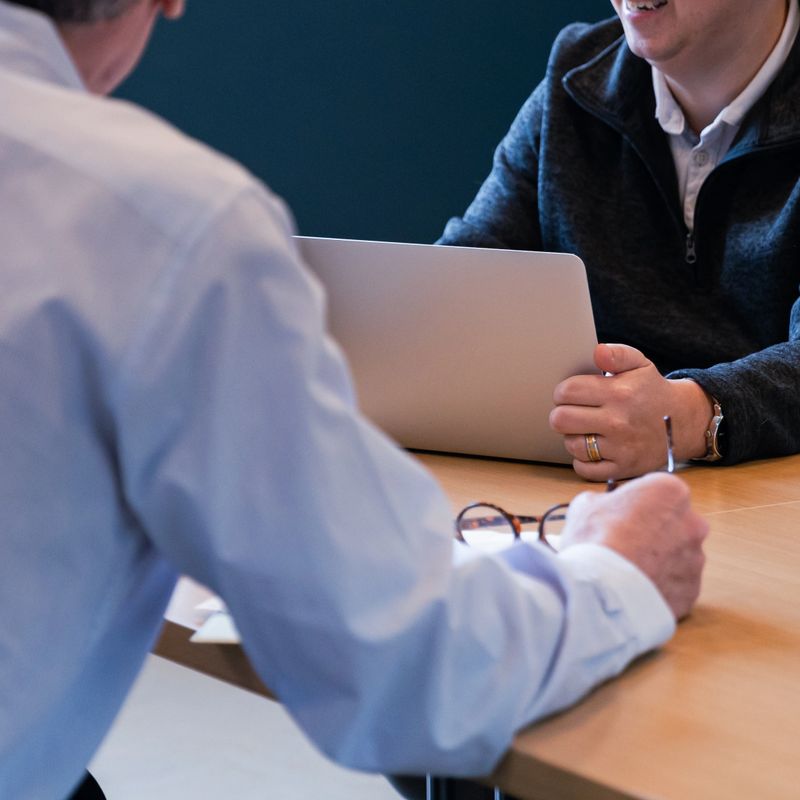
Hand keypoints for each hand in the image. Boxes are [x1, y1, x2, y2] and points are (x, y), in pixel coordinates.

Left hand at [550, 343, 712, 479]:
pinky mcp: (622, 468)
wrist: (684, 424)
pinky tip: (593, 448)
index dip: (563, 392)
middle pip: (561, 420)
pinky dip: (583, 460)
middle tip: (574, 412)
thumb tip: (597, 351)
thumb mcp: (640, 364)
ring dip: (574, 437)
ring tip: (587, 429)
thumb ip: (617, 353)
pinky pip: (583, 468)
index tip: (570, 394)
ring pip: (571, 444)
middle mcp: (618, 422)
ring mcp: (620, 448)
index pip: (567, 391)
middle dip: (562, 414)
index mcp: (619, 393)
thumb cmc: (652, 391)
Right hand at [560, 472, 707, 619]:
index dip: (639, 503)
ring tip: (629, 570)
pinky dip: (661, 585)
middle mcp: (692, 522)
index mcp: (670, 491)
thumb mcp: (586, 504)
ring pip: (678, 555)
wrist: (603, 587)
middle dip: (655, 531)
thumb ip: (605, 501)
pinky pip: (677, 584)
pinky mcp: (692, 589)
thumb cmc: (595, 538)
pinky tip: (637, 588)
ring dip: (659, 560)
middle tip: (627, 542)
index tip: (624, 514)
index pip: (660, 491)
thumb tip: (605, 506)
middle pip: (675, 523)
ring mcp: (696, 558)